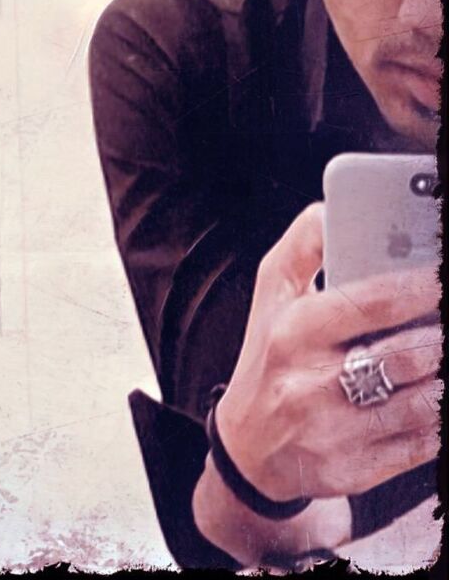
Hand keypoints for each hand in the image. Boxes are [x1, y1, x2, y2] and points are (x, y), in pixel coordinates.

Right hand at [217, 203, 440, 502]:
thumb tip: (334, 208)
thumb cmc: (269, 354)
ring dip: (444, 377)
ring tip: (442, 352)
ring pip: (422, 403)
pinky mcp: (354, 471)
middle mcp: (311, 384)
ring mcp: (334, 433)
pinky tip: (437, 393)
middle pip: (405, 356)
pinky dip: (441, 419)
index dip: (421, 287)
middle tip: (446, 321)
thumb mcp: (271, 291)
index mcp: (292, 331)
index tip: (442, 275)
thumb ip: (304, 242)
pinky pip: (421, 444)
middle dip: (442, 336)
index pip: (370, 302)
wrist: (249, 448)